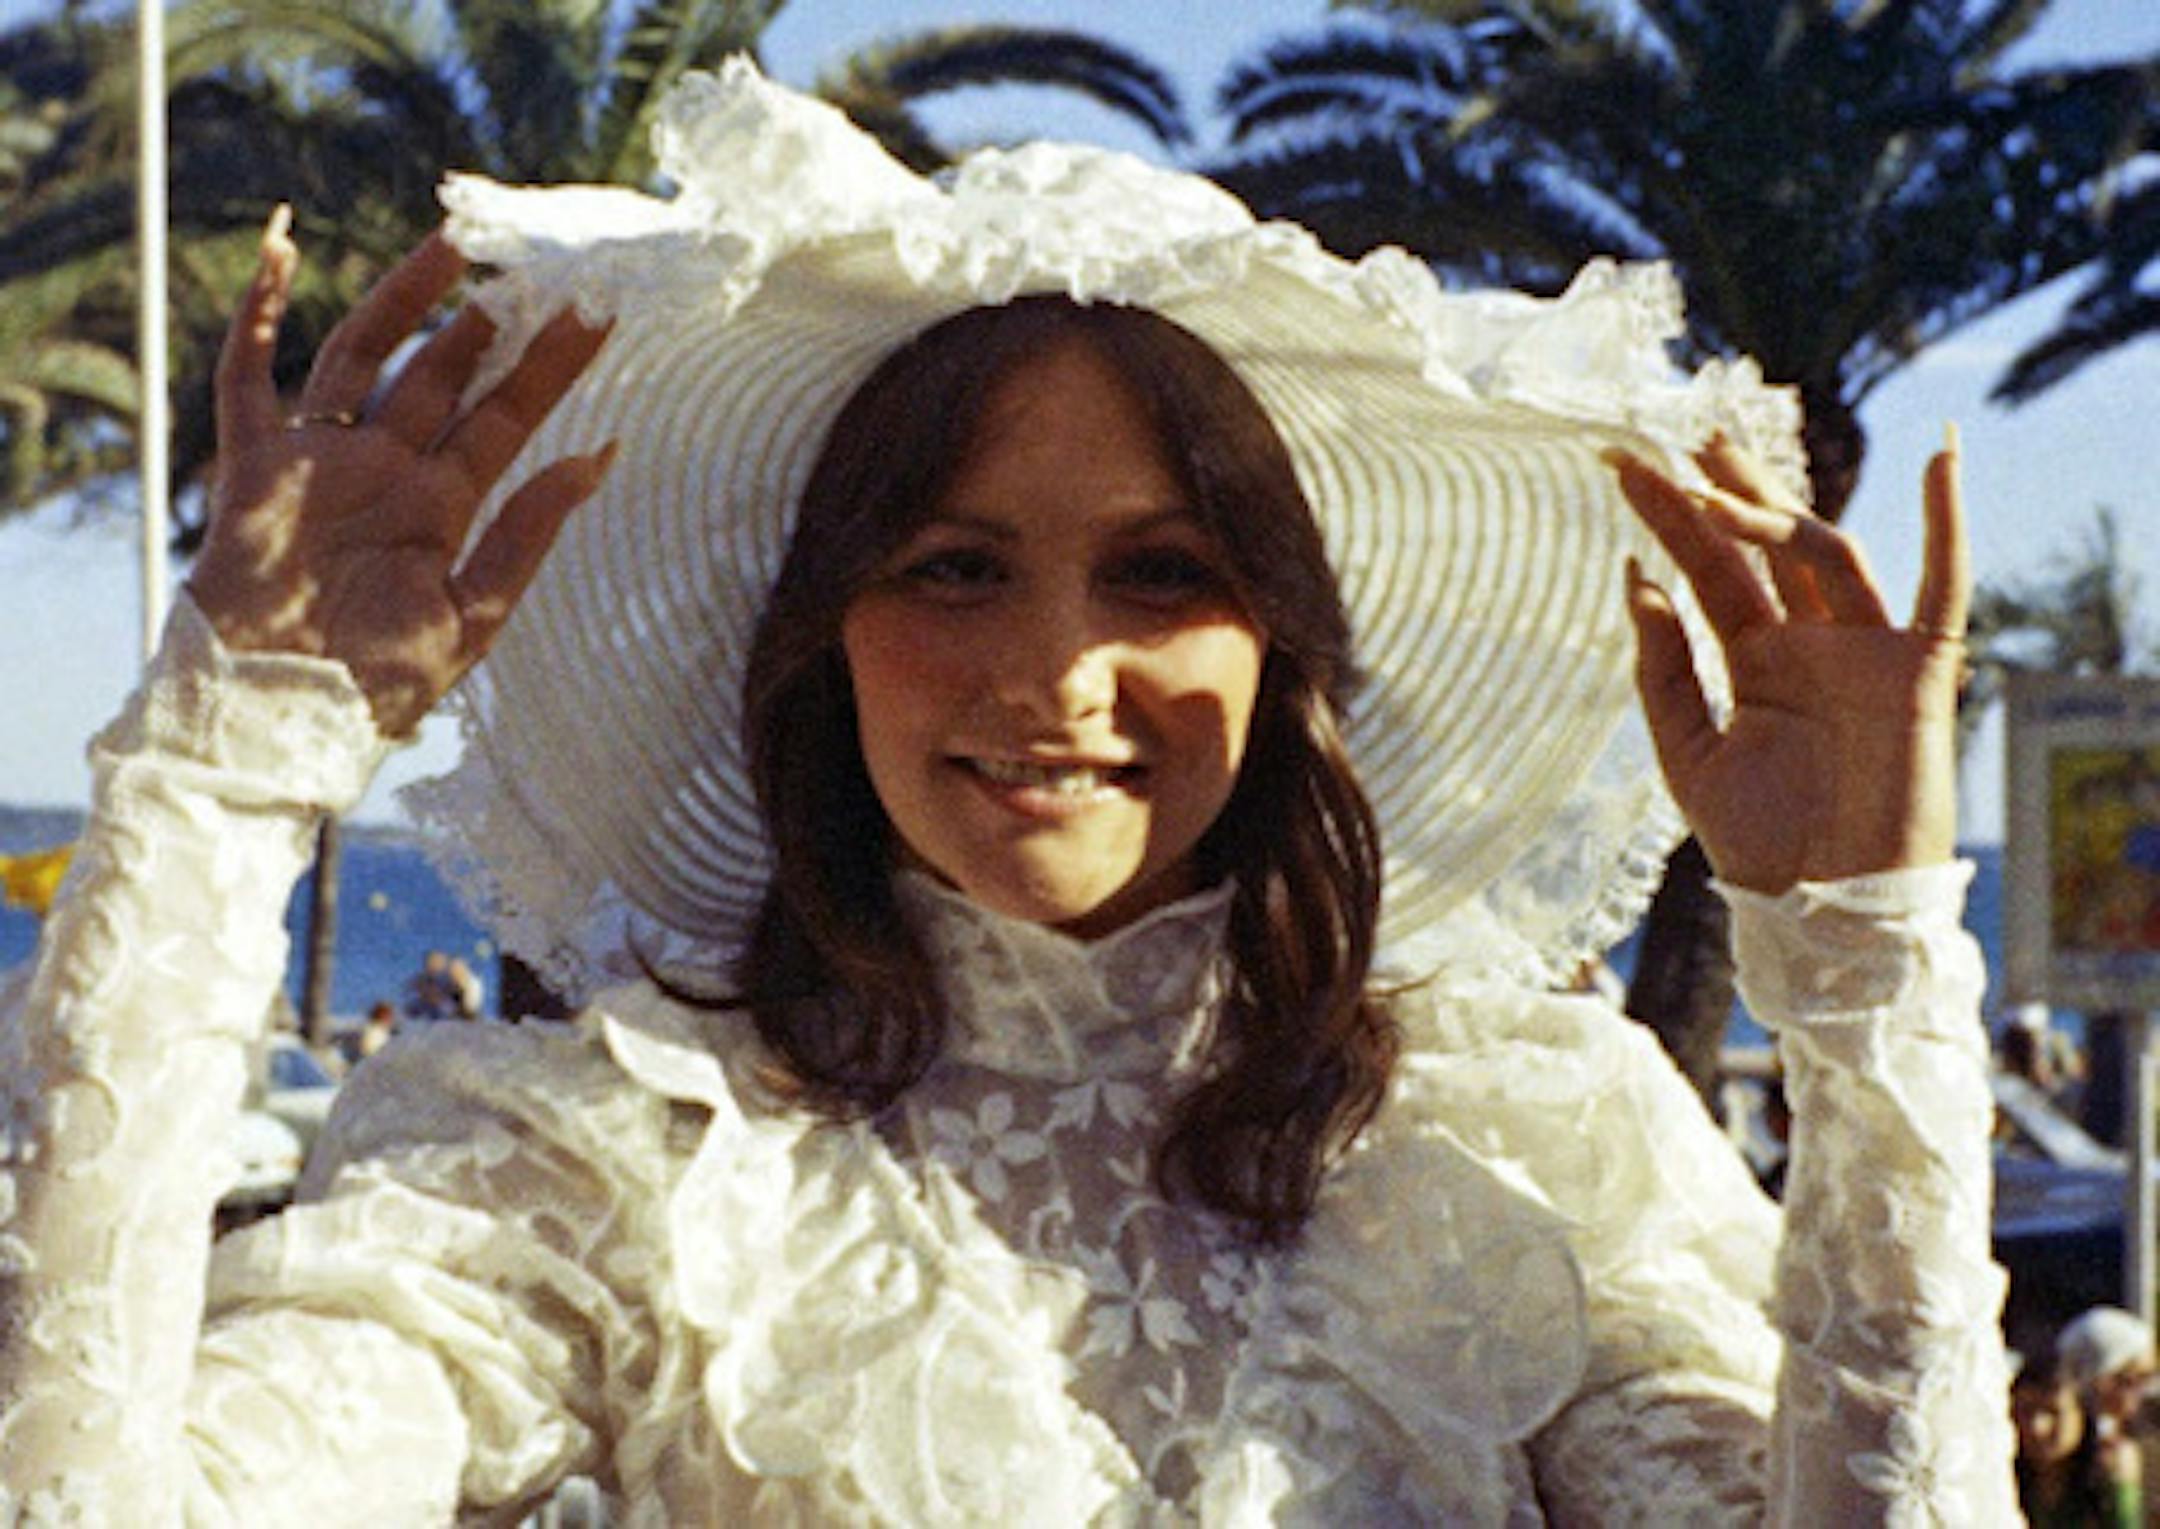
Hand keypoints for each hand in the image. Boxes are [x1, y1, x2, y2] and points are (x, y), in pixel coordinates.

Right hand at [187, 207, 612, 735]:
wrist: (283, 719)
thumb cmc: (377, 684)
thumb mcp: (474, 614)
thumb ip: (531, 532)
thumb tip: (603, 455)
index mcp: (443, 506)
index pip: (508, 418)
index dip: (551, 366)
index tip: (597, 312)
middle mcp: (387, 470)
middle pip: (444, 376)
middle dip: (487, 323)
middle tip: (533, 263)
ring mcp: (322, 460)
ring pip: (365, 355)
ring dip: (403, 298)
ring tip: (452, 245)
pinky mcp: (256, 465)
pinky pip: (249, 376)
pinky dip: (257, 314)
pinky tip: (280, 249)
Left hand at [1608, 431, 1968, 893]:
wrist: (1823, 909)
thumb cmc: (1759, 845)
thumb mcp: (1688, 753)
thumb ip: (1662, 670)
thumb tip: (1635, 580)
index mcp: (1754, 660)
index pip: (1709, 571)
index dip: (1669, 517)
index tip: (1622, 466)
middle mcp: (1809, 643)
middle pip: (1765, 547)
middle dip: (1725, 489)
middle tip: (1681, 437)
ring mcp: (1864, 651)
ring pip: (1825, 555)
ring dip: (1777, 510)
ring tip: (1716, 474)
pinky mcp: (1918, 672)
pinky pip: (1944, 588)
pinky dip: (1948, 526)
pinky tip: (1942, 461)